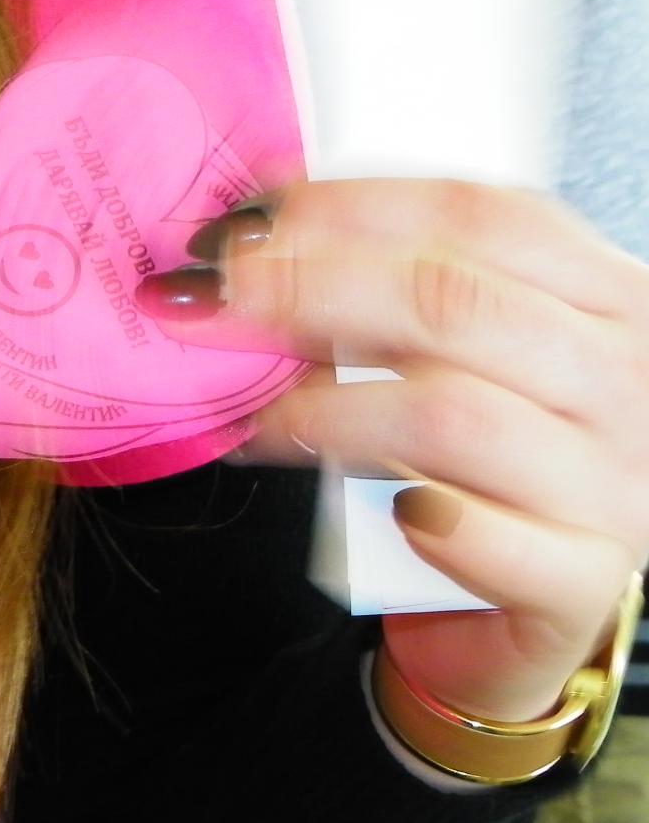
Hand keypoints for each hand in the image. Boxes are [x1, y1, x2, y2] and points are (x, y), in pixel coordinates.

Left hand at [139, 178, 648, 722]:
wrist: (547, 615)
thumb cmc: (496, 475)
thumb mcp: (472, 366)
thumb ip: (405, 307)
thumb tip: (262, 250)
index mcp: (604, 301)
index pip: (486, 220)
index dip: (358, 207)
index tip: (253, 217)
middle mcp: (619, 380)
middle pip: (454, 303)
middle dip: (312, 290)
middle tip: (213, 300)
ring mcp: (611, 481)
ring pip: (454, 413)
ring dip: (330, 407)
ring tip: (254, 417)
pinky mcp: (583, 582)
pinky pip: (491, 542)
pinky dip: (425, 521)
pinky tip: (382, 511)